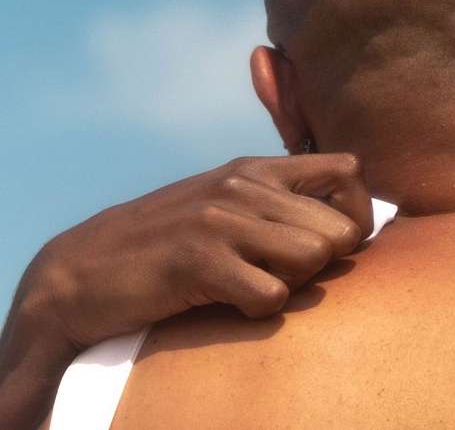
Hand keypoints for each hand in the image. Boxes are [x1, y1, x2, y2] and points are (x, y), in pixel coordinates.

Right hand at [18, 153, 371, 350]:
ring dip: (292, 284)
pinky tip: (226, 301)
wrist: (79, 273)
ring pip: (315, 258)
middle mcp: (244, 185)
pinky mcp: (198, 260)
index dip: (354, 215)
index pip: (350, 172)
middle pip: (341, 230)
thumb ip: (282, 201)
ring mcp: (221, 220)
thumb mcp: (227, 204)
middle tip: (277, 272)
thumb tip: (352, 221)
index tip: (328, 243)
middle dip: (323, 262)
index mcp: (257, 168)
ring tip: (250, 283)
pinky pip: (273, 295)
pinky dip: (258, 308)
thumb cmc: (167, 244)